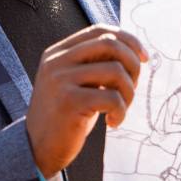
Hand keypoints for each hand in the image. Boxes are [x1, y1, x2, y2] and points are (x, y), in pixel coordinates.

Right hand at [26, 24, 147, 177]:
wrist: (37, 150)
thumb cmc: (65, 117)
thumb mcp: (75, 83)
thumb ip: (94, 64)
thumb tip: (135, 52)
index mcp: (58, 52)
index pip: (99, 30)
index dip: (128, 40)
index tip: (144, 58)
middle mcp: (57, 62)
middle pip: (110, 44)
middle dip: (132, 64)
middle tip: (133, 87)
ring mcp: (61, 80)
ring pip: (116, 71)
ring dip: (129, 93)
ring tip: (120, 109)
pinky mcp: (70, 102)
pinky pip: (112, 98)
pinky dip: (121, 111)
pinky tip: (113, 122)